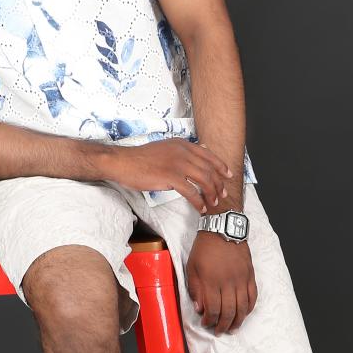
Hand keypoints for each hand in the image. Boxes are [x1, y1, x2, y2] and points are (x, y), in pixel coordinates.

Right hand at [106, 140, 232, 212]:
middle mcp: (183, 152)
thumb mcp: (166, 147)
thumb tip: (202, 148)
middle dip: (218, 184)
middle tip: (223, 194)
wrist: (124, 162)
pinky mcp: (171, 177)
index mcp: (182, 145)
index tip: (228, 175)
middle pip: (209, 169)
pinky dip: (198, 201)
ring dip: (211, 193)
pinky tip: (200, 208)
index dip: (220, 166)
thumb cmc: (142, 158)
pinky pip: (191, 192)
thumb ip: (184, 149)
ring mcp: (177, 164)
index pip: (208, 154)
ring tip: (213, 203)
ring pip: (203, 180)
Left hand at [185, 232, 256, 333]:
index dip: (210, 321)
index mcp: (211, 282)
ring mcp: (241, 280)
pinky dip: (249, 308)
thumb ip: (195, 289)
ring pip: (242, 308)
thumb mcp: (191, 267)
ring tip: (233, 328)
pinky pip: (252, 297)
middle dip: (223, 326)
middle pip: (228, 312)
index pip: (213, 309)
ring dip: (237, 321)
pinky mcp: (250, 275)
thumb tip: (200, 309)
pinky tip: (244, 314)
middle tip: (219, 331)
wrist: (223, 229)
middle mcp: (228, 283)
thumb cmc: (204, 248)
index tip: (206, 324)